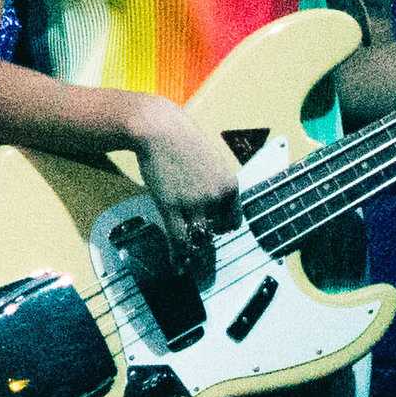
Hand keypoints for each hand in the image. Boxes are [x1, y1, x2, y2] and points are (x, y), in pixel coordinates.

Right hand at [132, 103, 244, 268]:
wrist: (161, 131)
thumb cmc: (185, 142)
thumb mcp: (213, 162)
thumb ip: (216, 186)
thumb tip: (215, 205)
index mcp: (231, 185)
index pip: (234, 220)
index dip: (223, 227)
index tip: (214, 230)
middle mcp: (216, 197)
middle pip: (216, 231)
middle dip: (207, 237)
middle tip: (198, 241)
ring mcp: (194, 203)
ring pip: (197, 238)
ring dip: (193, 250)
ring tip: (189, 259)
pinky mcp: (171, 207)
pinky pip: (178, 239)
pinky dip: (179, 256)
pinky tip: (178, 265)